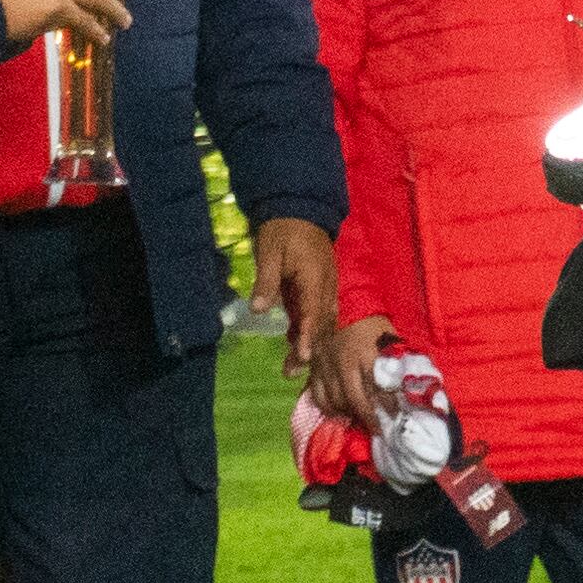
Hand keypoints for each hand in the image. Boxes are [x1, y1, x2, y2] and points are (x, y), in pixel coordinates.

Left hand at [252, 214, 340, 384]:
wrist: (301, 210)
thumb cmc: (284, 230)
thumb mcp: (269, 252)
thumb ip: (266, 282)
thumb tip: (257, 310)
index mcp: (315, 279)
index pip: (314, 313)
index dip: (308, 336)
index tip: (303, 356)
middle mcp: (326, 287)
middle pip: (320, 324)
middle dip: (307, 349)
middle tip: (291, 372)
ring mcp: (325, 288)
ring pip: (320, 322)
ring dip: (308, 343)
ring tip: (292, 367)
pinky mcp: (319, 288)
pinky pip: (317, 314)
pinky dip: (308, 330)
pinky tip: (293, 344)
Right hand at [309, 309, 394, 424]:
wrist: (343, 303)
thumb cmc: (372, 324)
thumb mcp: (388, 339)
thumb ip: (394, 362)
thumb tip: (407, 386)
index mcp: (367, 355)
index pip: (379, 388)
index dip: (389, 406)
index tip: (396, 417)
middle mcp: (345, 363)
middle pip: (355, 400)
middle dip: (369, 418)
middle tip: (378, 429)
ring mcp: (327, 366)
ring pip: (335, 400)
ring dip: (348, 414)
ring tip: (358, 420)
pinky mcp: (314, 367)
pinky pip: (318, 395)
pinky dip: (327, 407)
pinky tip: (338, 412)